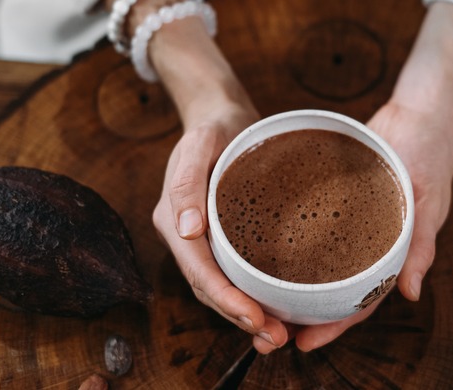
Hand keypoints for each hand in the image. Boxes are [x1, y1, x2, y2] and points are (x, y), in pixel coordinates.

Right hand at [153, 101, 295, 353]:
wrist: (222, 115)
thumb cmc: (215, 127)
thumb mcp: (201, 143)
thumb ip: (188, 184)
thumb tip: (186, 231)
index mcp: (173, 219)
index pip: (199, 271)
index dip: (226, 300)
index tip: (256, 318)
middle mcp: (185, 236)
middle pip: (209, 288)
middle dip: (239, 317)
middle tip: (275, 337)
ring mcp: (202, 240)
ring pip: (220, 287)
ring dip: (246, 314)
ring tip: (279, 333)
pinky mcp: (223, 238)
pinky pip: (234, 273)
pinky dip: (252, 295)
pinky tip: (276, 307)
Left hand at [292, 1, 452, 350]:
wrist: (420, 113)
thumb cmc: (430, 154)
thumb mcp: (428, 200)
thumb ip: (420, 246)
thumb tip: (410, 293)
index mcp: (392, 252)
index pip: (361, 300)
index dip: (335, 325)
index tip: (305, 342)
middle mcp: (368, 243)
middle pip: (334, 289)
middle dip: (307, 313)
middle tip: (269, 327)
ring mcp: (352, 223)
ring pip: (321, 264)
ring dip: (297, 284)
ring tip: (262, 299)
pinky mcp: (338, 200)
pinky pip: (315, 229)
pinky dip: (295, 245)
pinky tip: (265, 250)